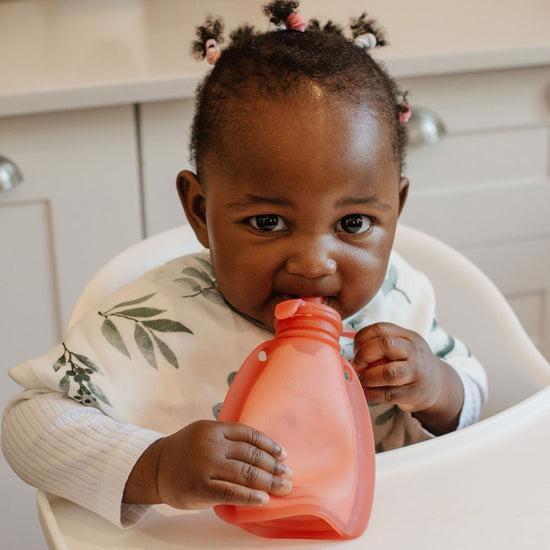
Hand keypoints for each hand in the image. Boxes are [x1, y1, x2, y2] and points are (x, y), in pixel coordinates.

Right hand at [124, 420, 292, 508]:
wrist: (154, 468)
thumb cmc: (185, 452)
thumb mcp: (204, 434)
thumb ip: (228, 438)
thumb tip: (264, 452)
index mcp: (214, 428)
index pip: (249, 435)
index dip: (270, 445)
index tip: (283, 455)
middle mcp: (211, 445)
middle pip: (251, 455)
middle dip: (274, 466)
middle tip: (288, 475)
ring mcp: (206, 466)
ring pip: (246, 473)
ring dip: (269, 481)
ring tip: (283, 487)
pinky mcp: (201, 488)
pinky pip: (232, 493)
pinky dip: (250, 496)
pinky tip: (263, 499)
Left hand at [352, 322, 463, 434]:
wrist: (438, 386)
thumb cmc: (409, 363)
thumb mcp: (402, 347)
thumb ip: (380, 344)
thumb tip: (349, 351)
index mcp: (409, 337)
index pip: (381, 328)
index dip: (362, 337)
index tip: (355, 348)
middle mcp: (414, 353)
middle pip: (385, 345)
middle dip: (364, 354)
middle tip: (356, 364)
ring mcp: (415, 374)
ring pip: (388, 373)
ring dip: (367, 377)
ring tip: (361, 379)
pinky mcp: (412, 395)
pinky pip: (387, 394)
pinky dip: (371, 393)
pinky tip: (365, 391)